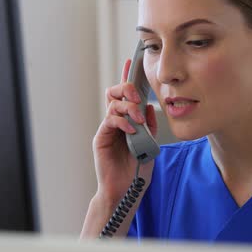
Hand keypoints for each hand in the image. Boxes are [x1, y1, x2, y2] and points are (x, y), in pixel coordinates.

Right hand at [92, 58, 157, 205]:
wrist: (127, 189)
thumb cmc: (137, 169)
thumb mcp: (150, 144)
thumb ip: (150, 126)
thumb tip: (149, 106)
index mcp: (128, 120)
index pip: (127, 95)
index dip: (129, 77)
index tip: (133, 62)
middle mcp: (116, 121)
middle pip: (116, 93)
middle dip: (127, 89)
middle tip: (137, 96)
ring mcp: (108, 128)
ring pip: (113, 104)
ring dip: (128, 107)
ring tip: (138, 118)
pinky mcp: (101, 137)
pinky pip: (110, 120)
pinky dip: (122, 121)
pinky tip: (132, 128)